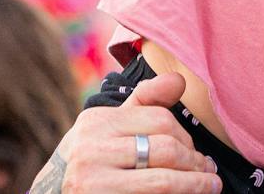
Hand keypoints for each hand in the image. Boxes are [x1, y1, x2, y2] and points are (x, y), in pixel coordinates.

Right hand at [31, 72, 220, 193]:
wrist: (54, 193)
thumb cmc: (90, 159)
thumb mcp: (109, 126)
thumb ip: (144, 103)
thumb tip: (179, 80)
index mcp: (97, 122)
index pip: (159, 119)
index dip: (186, 136)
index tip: (197, 151)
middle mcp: (92, 150)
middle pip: (164, 148)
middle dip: (193, 161)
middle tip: (207, 170)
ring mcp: (94, 182)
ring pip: (162, 181)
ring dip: (194, 184)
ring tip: (209, 185)